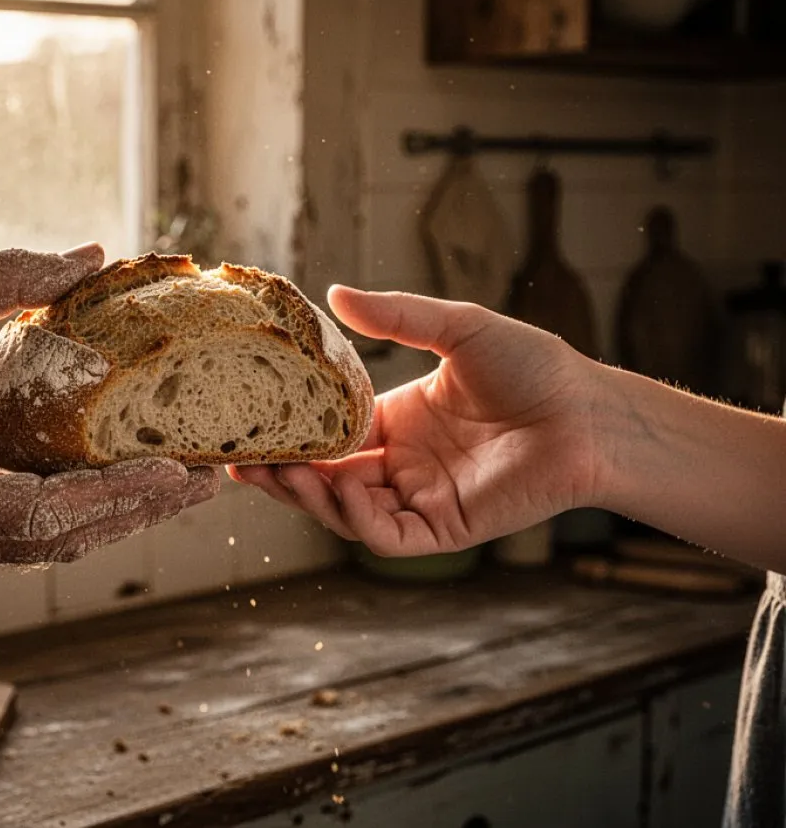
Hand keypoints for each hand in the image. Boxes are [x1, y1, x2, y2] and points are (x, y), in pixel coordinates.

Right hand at [231, 288, 602, 556]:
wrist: (589, 412)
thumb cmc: (534, 367)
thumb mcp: (455, 329)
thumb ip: (395, 316)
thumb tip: (333, 293)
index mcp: (397, 421)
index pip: (326, 434)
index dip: (287, 433)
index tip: (245, 422)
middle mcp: (401, 464)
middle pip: (324, 478)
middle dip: (280, 472)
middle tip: (238, 458)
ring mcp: (419, 499)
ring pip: (344, 511)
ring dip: (307, 495)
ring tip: (276, 470)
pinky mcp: (443, 529)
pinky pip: (385, 534)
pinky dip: (356, 518)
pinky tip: (340, 488)